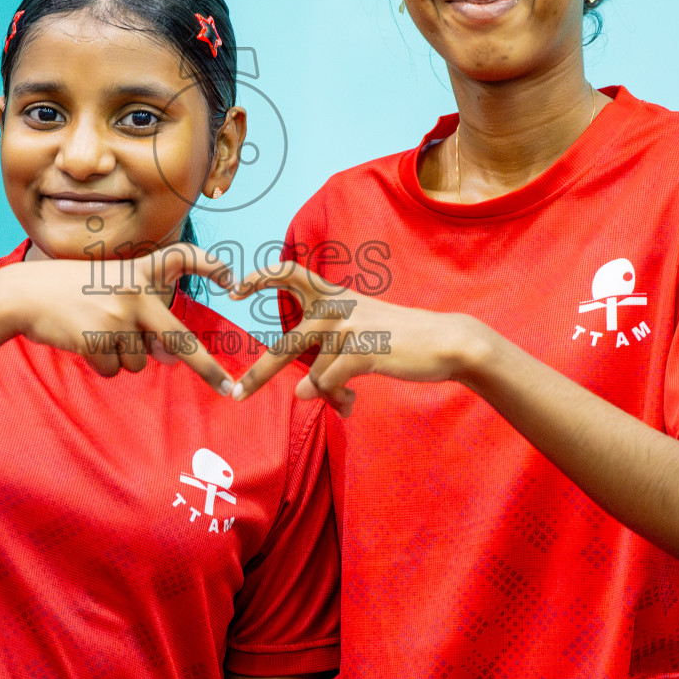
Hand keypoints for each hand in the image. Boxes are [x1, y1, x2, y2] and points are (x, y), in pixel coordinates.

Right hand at [0, 243, 238, 393]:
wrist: (24, 294)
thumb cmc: (72, 293)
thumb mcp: (112, 293)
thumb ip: (143, 319)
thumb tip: (170, 358)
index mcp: (139, 272)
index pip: (181, 258)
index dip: (209, 266)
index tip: (233, 280)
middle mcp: (135, 294)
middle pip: (180, 340)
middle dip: (207, 368)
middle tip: (229, 390)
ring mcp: (117, 318)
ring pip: (138, 361)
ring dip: (120, 356)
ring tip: (94, 331)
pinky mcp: (98, 340)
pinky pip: (112, 369)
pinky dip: (99, 363)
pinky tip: (81, 340)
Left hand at [229, 261, 493, 414]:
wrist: (444, 342)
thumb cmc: (399, 341)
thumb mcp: (359, 338)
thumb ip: (327, 361)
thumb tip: (304, 394)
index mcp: (334, 295)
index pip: (290, 272)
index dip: (260, 277)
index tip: (234, 288)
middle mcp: (336, 307)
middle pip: (286, 345)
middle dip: (260, 374)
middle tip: (237, 394)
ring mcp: (349, 326)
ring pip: (316, 376)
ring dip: (331, 396)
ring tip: (348, 402)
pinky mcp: (362, 349)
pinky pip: (331, 384)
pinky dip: (337, 399)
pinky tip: (350, 406)